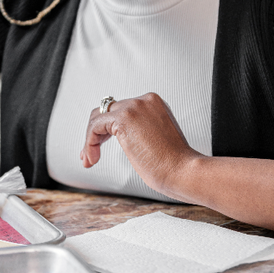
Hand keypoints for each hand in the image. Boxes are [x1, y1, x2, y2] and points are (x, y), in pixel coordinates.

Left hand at [80, 92, 199, 198]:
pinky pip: (95, 126)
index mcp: (154, 104)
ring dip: (90, 140)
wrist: (184, 171)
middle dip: (95, 134)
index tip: (100, 149)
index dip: (106, 130)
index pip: (120, 110)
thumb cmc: (174, 165)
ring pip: (98, 117)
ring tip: (89, 160)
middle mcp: (144, 101)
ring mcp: (134, 107)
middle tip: (90, 155)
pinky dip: (89, 142)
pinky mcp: (124, 119)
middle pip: (106, 111)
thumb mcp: (155, 141)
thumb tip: (122, 137)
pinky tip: (92, 159)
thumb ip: (139, 132)